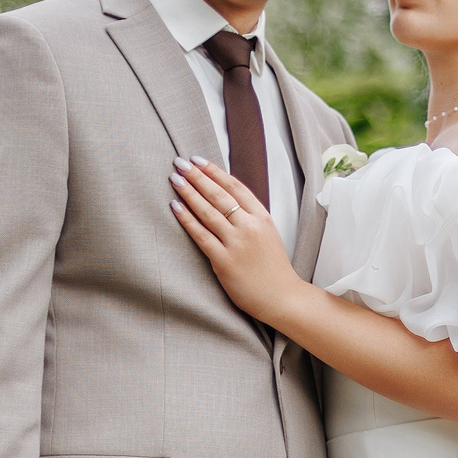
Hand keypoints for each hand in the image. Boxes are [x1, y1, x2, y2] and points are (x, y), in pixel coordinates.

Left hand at [172, 157, 304, 323]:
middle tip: (180, 163)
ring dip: (189, 192)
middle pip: (219, 195)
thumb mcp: (268, 235)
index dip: (215, 172)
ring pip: (208, 212)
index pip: (235, 187)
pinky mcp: (224, 261)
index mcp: (262, 218)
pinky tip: (175, 207)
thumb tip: (225, 199)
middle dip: (198, 176)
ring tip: (175, 179)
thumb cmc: (273, 268)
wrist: (282, 297)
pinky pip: (201, 236)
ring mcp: (237, 243)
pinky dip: (187, 219)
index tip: (199, 160)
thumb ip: (250, 217)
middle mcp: (250, 227)